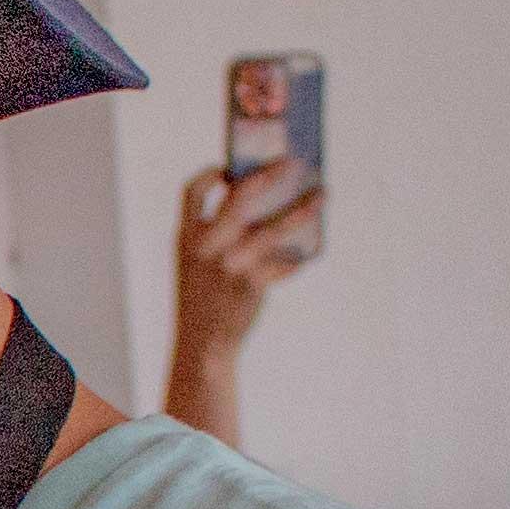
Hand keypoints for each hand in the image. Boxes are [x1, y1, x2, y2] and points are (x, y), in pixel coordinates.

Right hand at [160, 162, 318, 440]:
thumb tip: (262, 204)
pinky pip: (286, 260)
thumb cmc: (202, 301)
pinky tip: (307, 255)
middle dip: (269, 174)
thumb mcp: (194, 265)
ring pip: (276, 226)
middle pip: (240, 195)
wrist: (201, 346)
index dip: (211, 174)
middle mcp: (207, 246)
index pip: (192, 191)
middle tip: (292, 162)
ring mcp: (230, 263)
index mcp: (186, 237)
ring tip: (323, 194)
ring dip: (304, 207)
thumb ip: (215, 236)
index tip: (229, 167)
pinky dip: (299, 257)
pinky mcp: (252, 283)